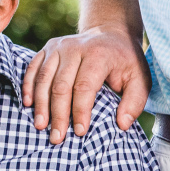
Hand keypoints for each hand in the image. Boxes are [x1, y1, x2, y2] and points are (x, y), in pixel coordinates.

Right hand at [22, 25, 149, 144]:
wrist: (110, 32)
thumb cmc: (125, 61)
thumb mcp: (140, 78)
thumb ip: (134, 102)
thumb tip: (122, 125)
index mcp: (99, 54)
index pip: (84, 86)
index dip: (80, 111)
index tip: (80, 132)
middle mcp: (75, 47)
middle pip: (61, 85)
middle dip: (58, 114)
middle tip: (57, 137)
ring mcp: (58, 46)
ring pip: (44, 78)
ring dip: (41, 104)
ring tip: (40, 126)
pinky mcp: (47, 48)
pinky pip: (33, 69)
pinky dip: (28, 87)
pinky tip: (28, 105)